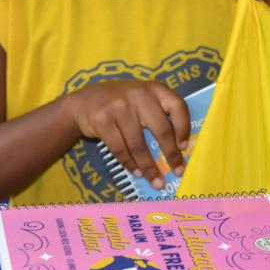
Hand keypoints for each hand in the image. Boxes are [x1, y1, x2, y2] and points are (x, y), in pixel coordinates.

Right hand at [63, 80, 188, 189]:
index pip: (177, 106)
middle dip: (171, 155)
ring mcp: (118, 106)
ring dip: (149, 167)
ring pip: (138, 144)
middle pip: (161, 129)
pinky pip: (120, 149)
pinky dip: (130, 164)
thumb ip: (157, 114)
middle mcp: (138, 94)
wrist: (84, 101)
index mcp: (154, 88)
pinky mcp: (102, 120)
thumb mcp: (141, 98)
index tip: (184, 147)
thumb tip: (177, 149)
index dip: (184, 128)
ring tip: (156, 180)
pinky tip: (137, 172)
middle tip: (177, 171)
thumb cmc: (120, 103)